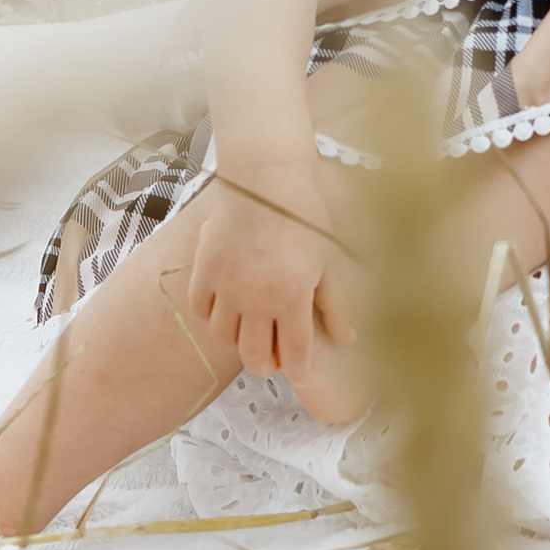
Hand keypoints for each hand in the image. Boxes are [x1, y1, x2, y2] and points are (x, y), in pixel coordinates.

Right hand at [180, 166, 351, 384]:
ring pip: (226, 338)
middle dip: (268, 364)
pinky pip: (202, 310)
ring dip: (240, 339)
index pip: (296, 354)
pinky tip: (229, 305)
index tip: (301, 374)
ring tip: (253, 327)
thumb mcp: (330, 260)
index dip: (299, 371)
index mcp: (292, 297)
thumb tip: (347, 339)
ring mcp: (225, 286)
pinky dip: (214, 316)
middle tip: (275, 355)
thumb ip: (337, 304)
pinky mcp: (203, 270)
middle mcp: (256, 299)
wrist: (265, 176)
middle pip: (255, 357)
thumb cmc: (305, 213)